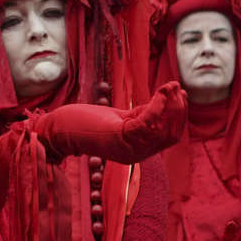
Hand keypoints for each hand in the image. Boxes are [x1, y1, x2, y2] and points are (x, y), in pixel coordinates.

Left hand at [27, 81, 186, 163]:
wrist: (60, 130)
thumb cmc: (84, 122)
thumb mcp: (118, 118)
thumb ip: (139, 116)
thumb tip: (161, 102)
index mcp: (137, 150)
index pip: (167, 137)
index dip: (177, 117)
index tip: (180, 96)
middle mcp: (136, 153)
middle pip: (169, 135)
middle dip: (178, 111)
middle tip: (179, 89)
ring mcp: (130, 149)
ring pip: (162, 130)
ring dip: (171, 106)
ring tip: (173, 86)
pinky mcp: (121, 139)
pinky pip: (148, 123)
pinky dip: (158, 106)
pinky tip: (163, 91)